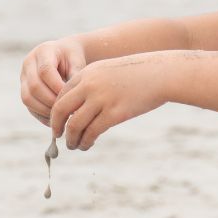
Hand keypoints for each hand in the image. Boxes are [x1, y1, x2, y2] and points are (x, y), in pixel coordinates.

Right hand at [20, 40, 86, 124]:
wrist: (64, 55)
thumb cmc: (73, 58)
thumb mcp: (78, 60)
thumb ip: (76, 74)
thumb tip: (74, 95)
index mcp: (43, 51)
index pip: (45, 71)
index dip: (57, 86)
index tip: (71, 97)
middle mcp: (28, 63)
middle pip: (34, 86)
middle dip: (51, 101)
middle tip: (67, 111)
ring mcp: (23, 77)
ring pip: (27, 98)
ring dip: (45, 110)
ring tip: (62, 116)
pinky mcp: (23, 89)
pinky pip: (28, 106)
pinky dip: (41, 115)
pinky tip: (55, 120)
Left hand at [50, 55, 169, 149]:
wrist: (161, 73)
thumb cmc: (137, 73)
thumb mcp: (109, 72)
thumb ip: (92, 85)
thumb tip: (77, 108)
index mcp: (86, 73)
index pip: (61, 95)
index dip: (56, 112)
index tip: (58, 123)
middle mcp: (90, 85)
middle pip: (61, 110)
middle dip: (57, 126)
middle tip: (58, 136)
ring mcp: (102, 99)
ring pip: (75, 124)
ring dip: (71, 139)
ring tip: (73, 145)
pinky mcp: (115, 113)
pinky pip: (92, 132)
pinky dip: (85, 141)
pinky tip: (86, 145)